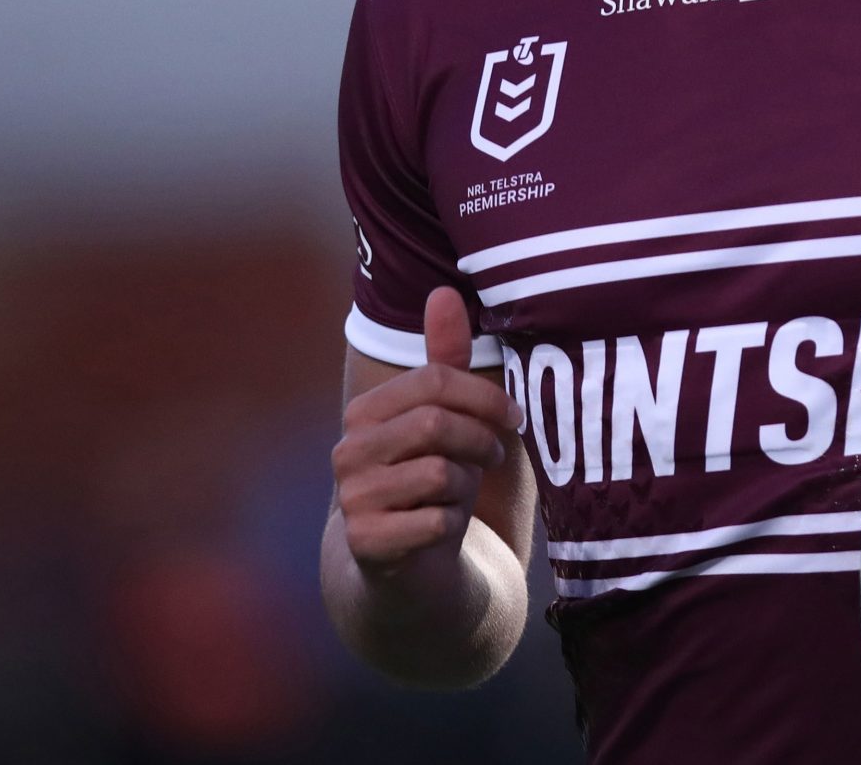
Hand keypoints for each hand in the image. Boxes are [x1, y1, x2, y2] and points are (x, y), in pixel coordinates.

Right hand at [331, 289, 520, 577]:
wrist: (408, 569)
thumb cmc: (432, 483)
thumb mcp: (445, 420)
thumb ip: (445, 361)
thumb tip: (443, 290)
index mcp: (365, 413)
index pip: (434, 382)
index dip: (486, 398)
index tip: (513, 418)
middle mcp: (347, 451)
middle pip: (437, 424)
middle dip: (480, 441)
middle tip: (491, 457)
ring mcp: (352, 499)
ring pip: (439, 473)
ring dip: (467, 486)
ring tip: (461, 493)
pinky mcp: (366, 544)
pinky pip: (435, 522)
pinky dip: (454, 524)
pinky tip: (442, 529)